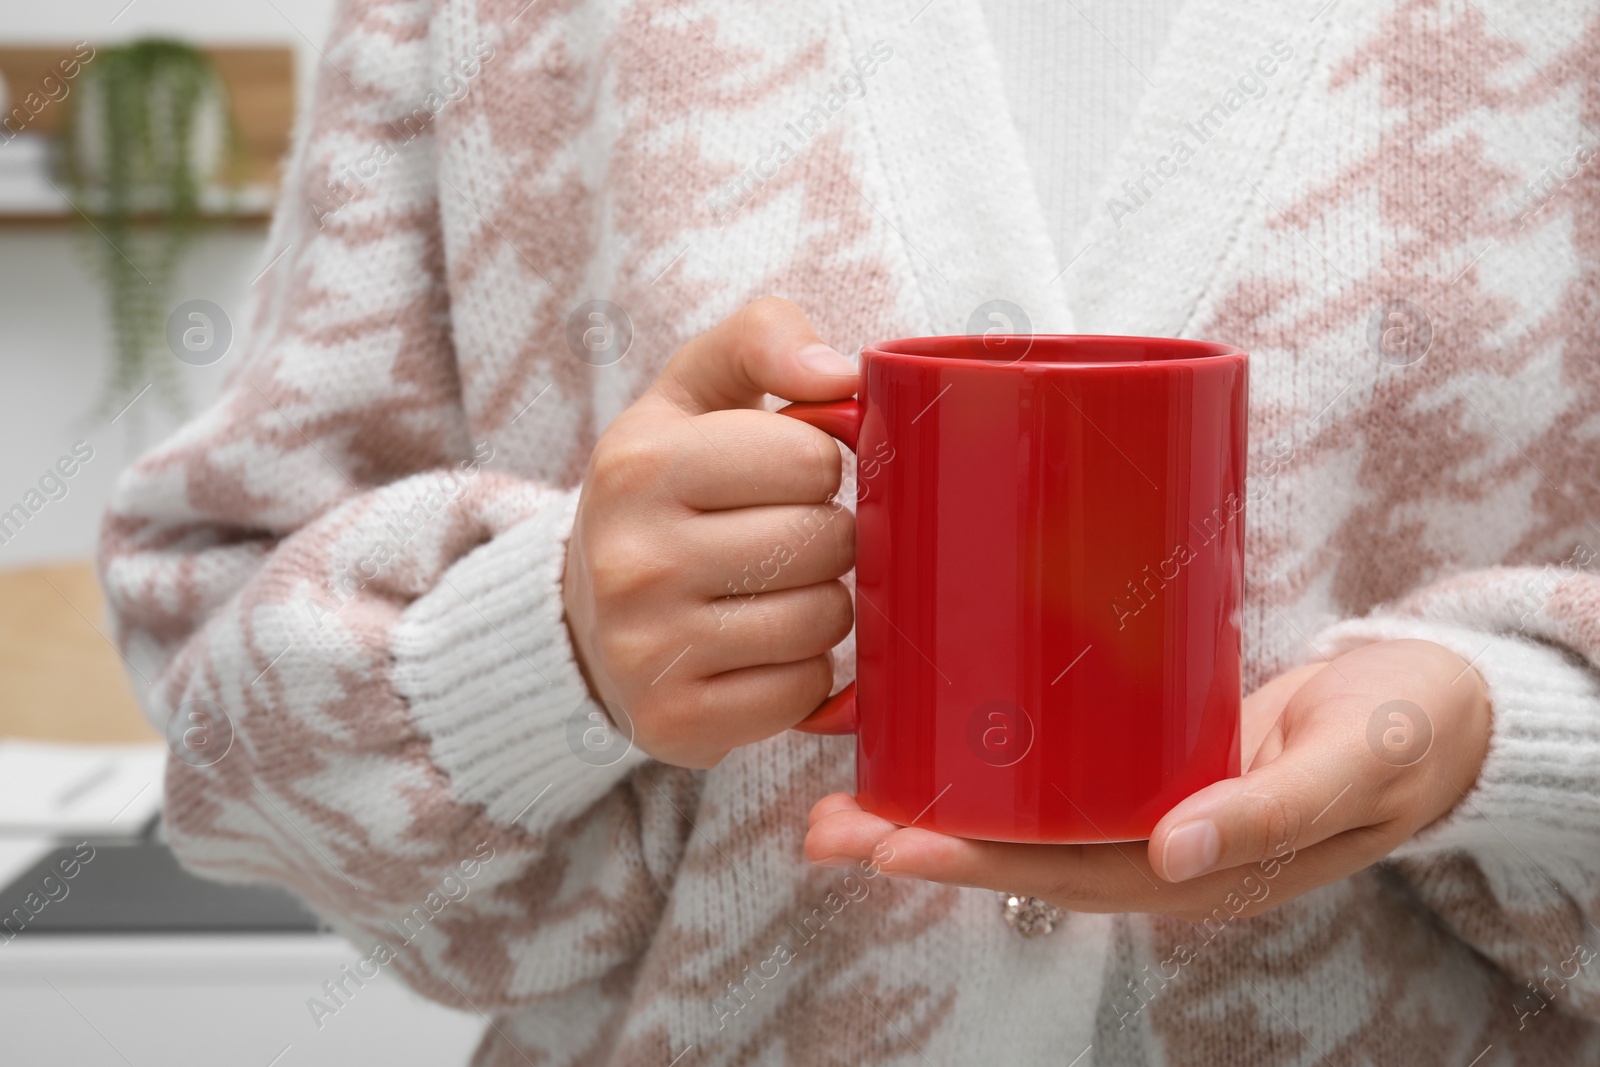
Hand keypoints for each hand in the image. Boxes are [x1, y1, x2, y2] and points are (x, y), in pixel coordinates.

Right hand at [563, 298, 858, 768]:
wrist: (583, 613)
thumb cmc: (666, 490)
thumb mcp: (693, 393)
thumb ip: (762, 340)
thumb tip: (840, 372)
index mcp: (640, 463)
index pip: (811, 459)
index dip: (818, 465)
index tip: (783, 475)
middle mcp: (633, 560)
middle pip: (826, 541)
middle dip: (829, 535)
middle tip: (787, 537)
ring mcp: (648, 651)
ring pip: (824, 620)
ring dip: (823, 604)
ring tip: (774, 590)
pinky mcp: (674, 723)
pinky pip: (805, 692)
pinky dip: (804, 671)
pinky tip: (761, 647)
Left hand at [804, 639, 1492, 920]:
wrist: (1441, 705)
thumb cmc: (1405, 733)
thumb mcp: (1354, 765)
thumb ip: (1271, 811)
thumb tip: (1172, 856)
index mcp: (1201, 866)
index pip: (1063, 873)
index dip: (971, 863)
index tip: (886, 845)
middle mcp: (1158, 847)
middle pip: (1021, 853)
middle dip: (921, 843)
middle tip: (825, 823)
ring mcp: (1150, 806)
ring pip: (1028, 819)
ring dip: (936, 810)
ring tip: (844, 794)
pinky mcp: (1149, 757)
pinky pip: (1057, 776)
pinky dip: (989, 768)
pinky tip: (931, 745)